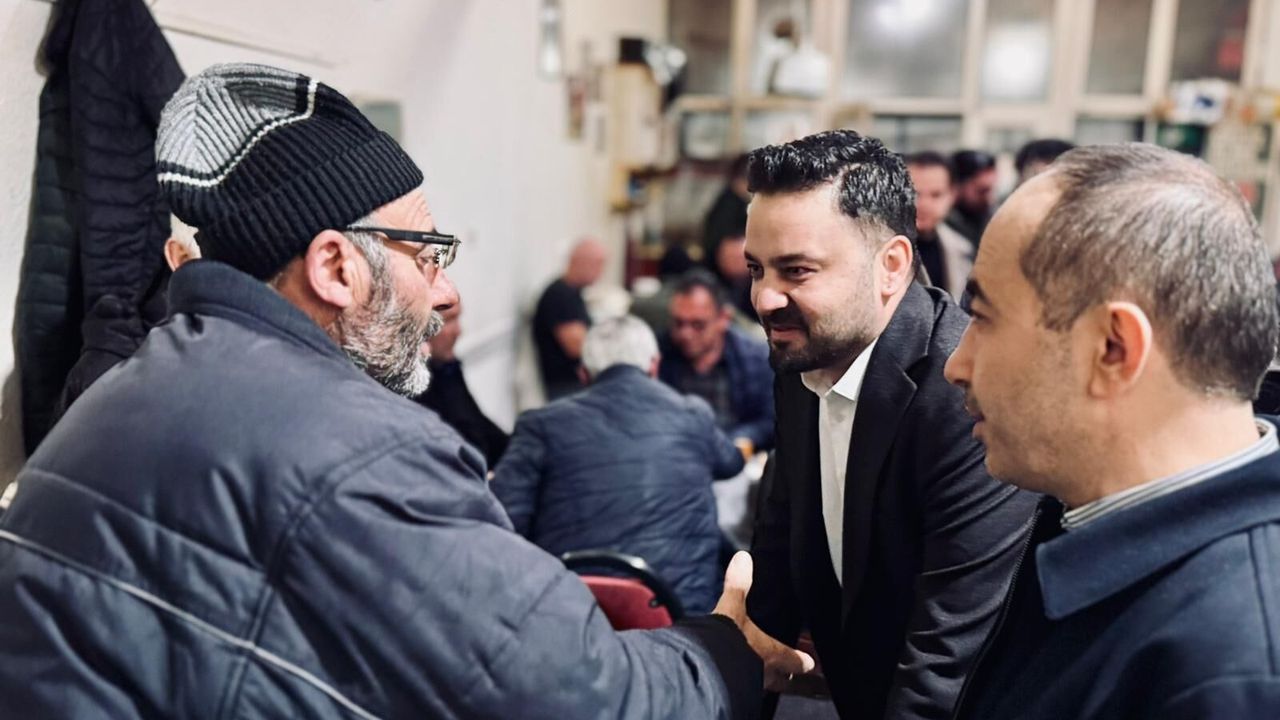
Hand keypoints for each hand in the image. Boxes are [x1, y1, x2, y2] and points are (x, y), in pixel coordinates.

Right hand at [713, 551, 814, 690]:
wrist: (706, 669)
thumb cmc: (729, 641)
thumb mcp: (733, 609)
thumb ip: (739, 586)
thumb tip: (743, 559)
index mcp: (773, 653)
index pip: (796, 661)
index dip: (803, 661)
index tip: (810, 662)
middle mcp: (766, 674)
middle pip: (786, 681)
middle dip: (792, 678)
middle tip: (800, 678)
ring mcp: (752, 687)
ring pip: (767, 688)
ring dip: (768, 682)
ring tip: (766, 678)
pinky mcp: (735, 694)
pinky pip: (747, 692)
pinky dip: (746, 686)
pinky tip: (740, 683)